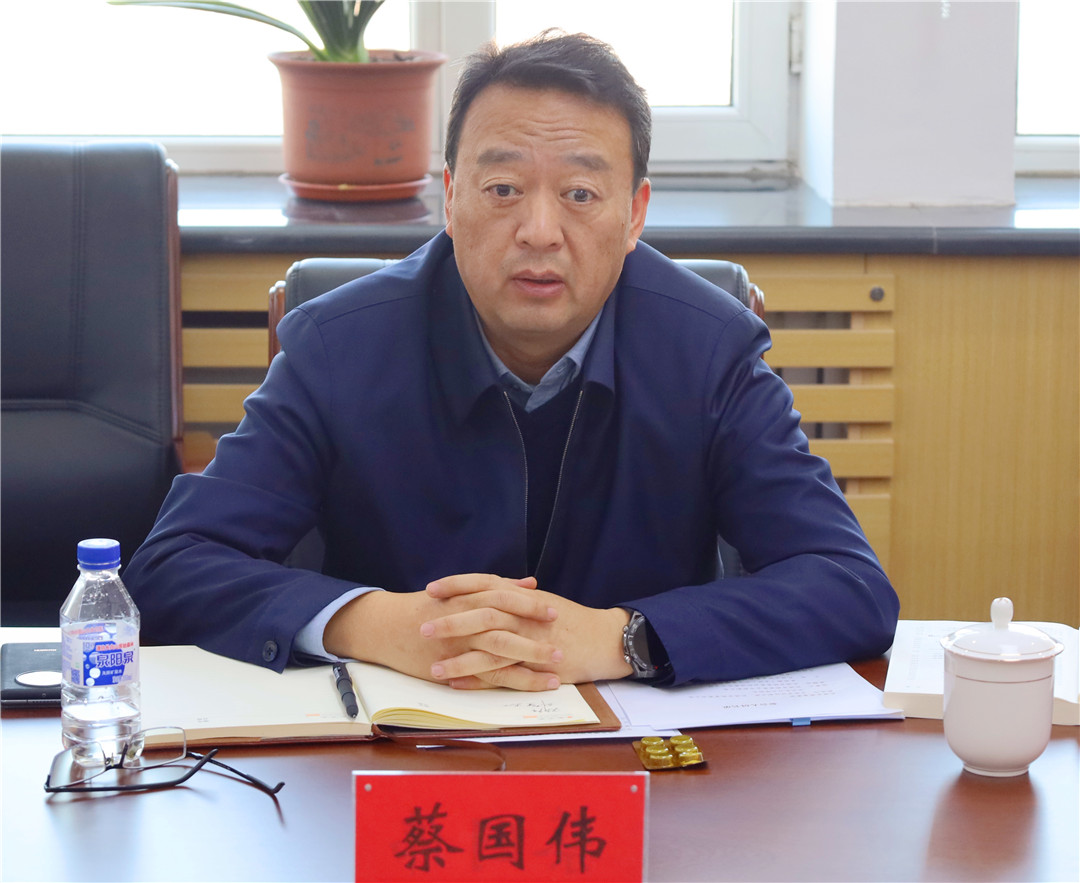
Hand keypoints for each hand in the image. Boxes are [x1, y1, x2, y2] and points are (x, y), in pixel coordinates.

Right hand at [323, 574, 565, 689]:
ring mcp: (457, 643)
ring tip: (556, 667)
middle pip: (505, 622)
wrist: (385, 627)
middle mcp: (463, 618)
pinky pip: (487, 676)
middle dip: (534, 631)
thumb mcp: (458, 591)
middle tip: (560, 638)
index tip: (553, 610)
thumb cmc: (425, 607)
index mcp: (466, 597)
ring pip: (500, 650)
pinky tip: (533, 685)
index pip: (503, 596)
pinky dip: (511, 680)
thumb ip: (495, 588)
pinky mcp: (452, 666)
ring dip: (531, 658)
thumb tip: (529, 582)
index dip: (529, 604)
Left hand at [424, 574, 633, 689]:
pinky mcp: (535, 668)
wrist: (604, 640)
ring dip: (459, 658)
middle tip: (423, 627)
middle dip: (451, 621)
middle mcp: (524, 617)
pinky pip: (502, 675)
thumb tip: (491, 586)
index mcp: (523, 597)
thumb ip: (515, 594)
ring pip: (489, 649)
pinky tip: (457, 684)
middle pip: (482, 615)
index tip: (432, 588)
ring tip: (433, 667)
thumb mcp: (542, 601)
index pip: (485, 585)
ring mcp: (530, 644)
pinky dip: (478, 680)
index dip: (458, 585)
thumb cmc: (573, 619)